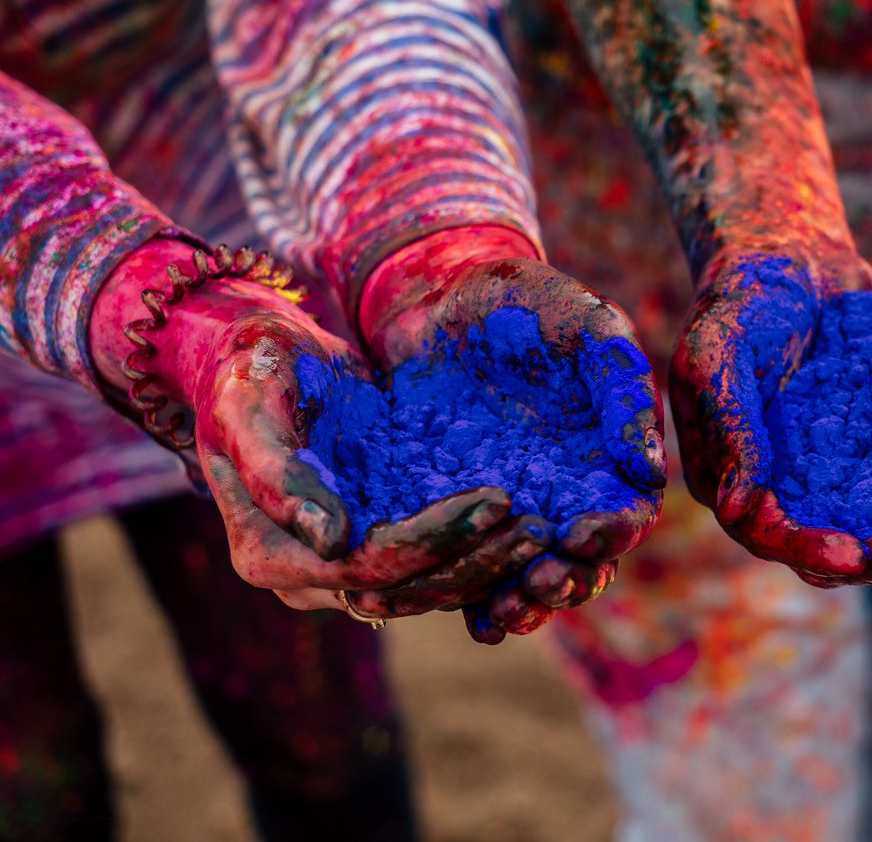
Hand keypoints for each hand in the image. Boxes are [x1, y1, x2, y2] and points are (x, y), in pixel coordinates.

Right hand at [90, 243, 545, 615]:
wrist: (259, 360)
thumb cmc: (248, 372)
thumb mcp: (251, 408)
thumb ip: (280, 475)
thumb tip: (333, 542)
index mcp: (267, 554)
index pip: (366, 568)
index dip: (435, 541)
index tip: (496, 500)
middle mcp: (307, 577)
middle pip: (405, 592)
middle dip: (475, 562)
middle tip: (538, 526)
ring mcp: (344, 569)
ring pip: (426, 589)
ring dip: (487, 566)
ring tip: (544, 530)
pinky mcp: (379, 546)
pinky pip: (435, 567)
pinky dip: (480, 554)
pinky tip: (529, 529)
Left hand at [357, 228, 664, 642]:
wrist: (442, 297)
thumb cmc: (529, 303)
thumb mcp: (587, 327)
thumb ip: (622, 390)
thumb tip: (647, 471)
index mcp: (603, 461)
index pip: (622, 518)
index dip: (611, 536)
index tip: (586, 536)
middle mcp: (561, 498)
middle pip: (576, 565)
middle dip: (563, 584)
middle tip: (540, 582)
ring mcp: (506, 512)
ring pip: (521, 579)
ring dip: (518, 604)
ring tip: (501, 612)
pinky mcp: (453, 513)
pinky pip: (463, 564)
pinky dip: (464, 596)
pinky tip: (462, 611)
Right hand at [671, 247, 871, 586]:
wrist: (790, 258)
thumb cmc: (740, 299)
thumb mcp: (718, 354)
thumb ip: (729, 426)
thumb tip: (736, 507)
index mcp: (724, 473)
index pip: (760, 530)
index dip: (803, 547)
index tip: (848, 554)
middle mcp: (772, 485)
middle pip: (815, 543)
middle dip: (863, 557)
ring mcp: (819, 471)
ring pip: (859, 526)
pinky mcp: (861, 450)